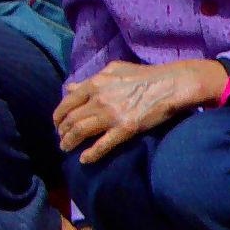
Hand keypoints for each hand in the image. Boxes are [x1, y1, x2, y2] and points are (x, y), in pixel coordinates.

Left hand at [53, 59, 224, 164]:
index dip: (59, 115)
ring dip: (70, 142)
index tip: (58, 124)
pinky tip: (84, 160)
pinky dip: (91, 154)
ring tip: (66, 148)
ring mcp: (112, 114)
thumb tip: (70, 87)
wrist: (171, 84)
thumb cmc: (145, 75)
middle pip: (71, 119)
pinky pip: (103, 144)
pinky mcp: (125, 128)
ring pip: (81, 131)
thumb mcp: (114, 70)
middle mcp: (99, 98)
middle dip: (62, 131)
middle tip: (61, 139)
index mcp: (96, 83)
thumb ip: (91, 79)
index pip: (68, 101)